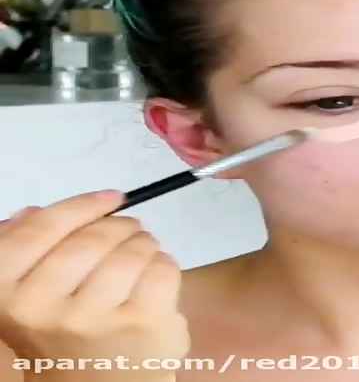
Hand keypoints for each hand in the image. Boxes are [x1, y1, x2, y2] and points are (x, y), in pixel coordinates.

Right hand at [0, 190, 189, 381]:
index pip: (39, 229)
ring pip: (131, 251)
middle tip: (132, 228)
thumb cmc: (67, 339)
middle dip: (121, 226)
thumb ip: (26, 256)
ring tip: (145, 250)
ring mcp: (93, 319)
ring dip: (146, 243)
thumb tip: (30, 213)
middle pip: (91, 238)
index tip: (112, 197)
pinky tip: (157, 277)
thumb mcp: (31, 302)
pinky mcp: (139, 325)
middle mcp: (42, 308)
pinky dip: (165, 264)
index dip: (81, 206)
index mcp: (6, 294)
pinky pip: (161, 270)